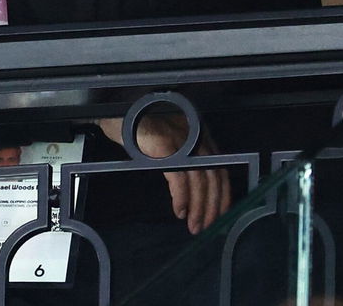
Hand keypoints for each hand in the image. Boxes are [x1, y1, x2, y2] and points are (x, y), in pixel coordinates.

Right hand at [96, 114, 231, 233]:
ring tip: (193, 224)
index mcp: (201, 137)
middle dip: (212, 206)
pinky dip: (181, 198)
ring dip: (198, 207)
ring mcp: (181, 141)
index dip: (223, 195)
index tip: (221, 215)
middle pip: (213, 178)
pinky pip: (179, 179)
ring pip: (199, 181)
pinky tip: (180, 210)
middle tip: (207, 226)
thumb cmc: (143, 132)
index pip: (220, 171)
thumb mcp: (173, 143)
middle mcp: (195, 138)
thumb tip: (199, 193)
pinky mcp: (165, 147)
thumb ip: (187, 160)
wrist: (119, 116)